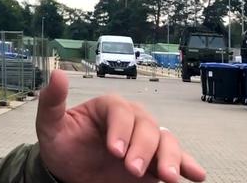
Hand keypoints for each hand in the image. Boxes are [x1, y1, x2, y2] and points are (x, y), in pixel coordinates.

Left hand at [36, 70, 205, 182]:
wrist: (71, 174)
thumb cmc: (61, 145)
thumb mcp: (49, 125)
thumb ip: (51, 101)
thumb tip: (57, 73)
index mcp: (107, 107)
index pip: (120, 111)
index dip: (121, 129)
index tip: (114, 151)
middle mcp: (131, 119)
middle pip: (146, 125)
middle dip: (142, 147)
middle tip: (131, 170)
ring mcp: (145, 139)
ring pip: (165, 139)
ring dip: (169, 157)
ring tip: (167, 177)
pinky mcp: (155, 159)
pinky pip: (177, 157)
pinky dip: (188, 164)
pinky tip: (196, 174)